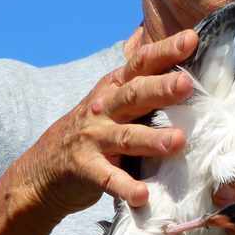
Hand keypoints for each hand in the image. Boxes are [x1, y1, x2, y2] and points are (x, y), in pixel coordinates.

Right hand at [0, 28, 200, 234]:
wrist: (43, 170)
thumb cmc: (91, 130)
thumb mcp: (109, 98)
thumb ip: (136, 77)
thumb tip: (152, 39)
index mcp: (114, 89)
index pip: (141, 63)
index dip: (164, 51)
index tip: (191, 39)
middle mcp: (104, 109)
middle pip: (134, 94)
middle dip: (161, 88)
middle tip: (186, 84)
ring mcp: (93, 139)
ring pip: (126, 136)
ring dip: (151, 139)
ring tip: (177, 141)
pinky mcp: (86, 169)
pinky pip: (108, 179)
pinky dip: (125, 187)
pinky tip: (143, 195)